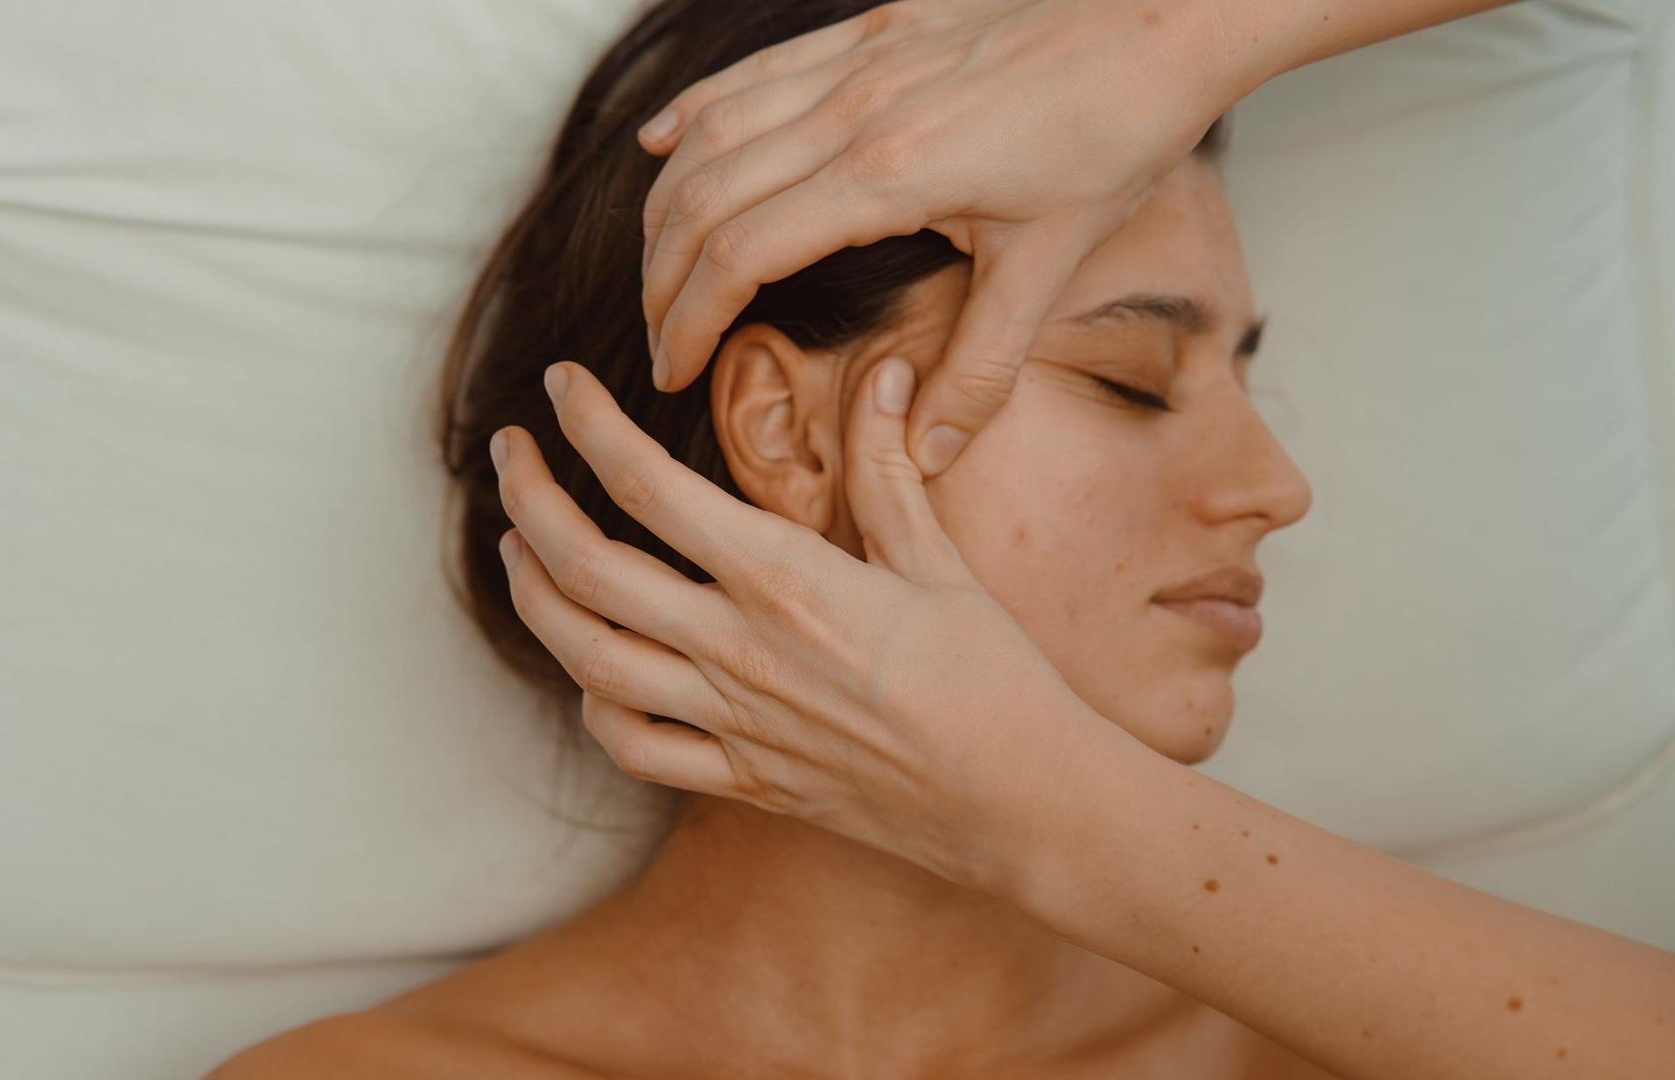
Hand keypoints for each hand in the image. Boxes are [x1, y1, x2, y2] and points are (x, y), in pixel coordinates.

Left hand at [489, 356, 1120, 897]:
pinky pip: (634, 747)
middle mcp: (739, 649)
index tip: (559, 387)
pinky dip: (591, 706)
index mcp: (785, 578)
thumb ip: (888, 465)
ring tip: (517, 550)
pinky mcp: (743, 780)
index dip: (587, 427)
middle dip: (528, 501)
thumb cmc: (993, 676)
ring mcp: (732, 722)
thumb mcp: (938, 558)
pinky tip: (586, 670)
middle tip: (508, 453)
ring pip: (588, 659)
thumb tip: (882, 373)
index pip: (649, 486)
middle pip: (588, 568)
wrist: (1022, 802)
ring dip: (535, 598)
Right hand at [635, 0, 1246, 476]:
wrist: (1161, 15)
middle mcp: (850, 110)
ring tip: (656, 268)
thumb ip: (979, 369)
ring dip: (665, 204)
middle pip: (701, 196)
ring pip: (709, 130)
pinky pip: (748, 70)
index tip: (671, 371)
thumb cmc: (1114, 133)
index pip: (740, 255)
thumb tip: (925, 459)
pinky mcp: (866, 28)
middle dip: (660, 277)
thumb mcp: (1050, 265)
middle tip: (657, 338)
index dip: (688, 320)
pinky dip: (692, 113)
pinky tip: (661, 145)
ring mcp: (853, 61)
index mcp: (888, 176)